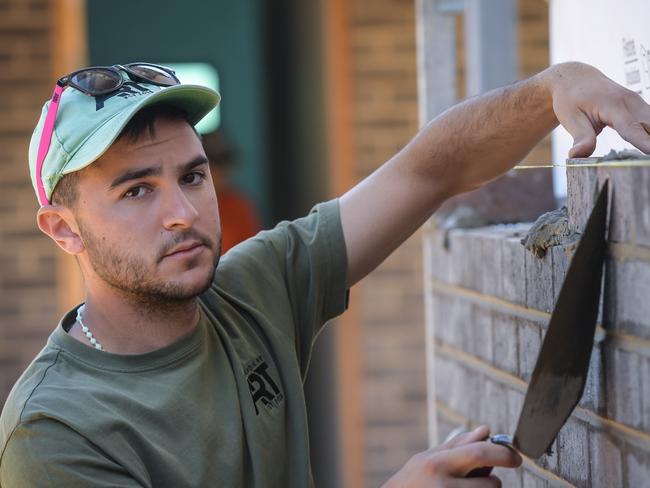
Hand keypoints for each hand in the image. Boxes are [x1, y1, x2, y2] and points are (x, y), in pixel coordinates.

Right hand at [381, 426, 521, 487]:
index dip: (504, 453)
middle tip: (493, 478)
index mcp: (437, 464)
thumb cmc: (410, 482)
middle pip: (491, 483)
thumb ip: (457, 446)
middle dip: (496, 480)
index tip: (515, 457)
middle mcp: (443, 486)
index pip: (479, 453)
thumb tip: (486, 431)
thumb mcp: (428, 459)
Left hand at [545, 62, 649, 156]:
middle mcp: (632, 103)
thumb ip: (580, 137)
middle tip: (646, 168)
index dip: (646, 144)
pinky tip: (646, 153)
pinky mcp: (641, 108)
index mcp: (614, 105)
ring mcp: (639, 104)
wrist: (575, 79)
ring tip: (645, 163)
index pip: (633, 129)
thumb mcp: (570, 118)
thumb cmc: (570, 99)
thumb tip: (576, 156)